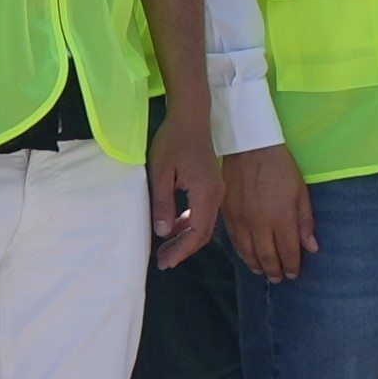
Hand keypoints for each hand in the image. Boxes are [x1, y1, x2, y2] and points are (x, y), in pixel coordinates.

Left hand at [150, 107, 220, 268]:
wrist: (191, 116)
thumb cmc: (173, 141)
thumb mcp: (161, 173)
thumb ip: (163, 204)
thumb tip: (163, 233)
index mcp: (206, 194)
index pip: (197, 233)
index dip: (181, 251)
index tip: (164, 263)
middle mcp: (216, 195)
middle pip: (204, 233)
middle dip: (183, 250)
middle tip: (163, 262)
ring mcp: (216, 190)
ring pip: (204, 223)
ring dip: (186, 238)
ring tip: (165, 249)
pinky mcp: (211, 185)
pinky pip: (203, 212)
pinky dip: (189, 224)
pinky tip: (174, 227)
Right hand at [221, 143, 315, 281]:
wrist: (249, 148)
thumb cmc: (280, 168)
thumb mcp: (300, 191)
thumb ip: (305, 221)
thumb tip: (311, 248)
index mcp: (281, 218)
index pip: (287, 252)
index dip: (291, 266)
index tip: (294, 274)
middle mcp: (259, 225)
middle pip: (267, 258)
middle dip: (275, 271)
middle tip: (279, 278)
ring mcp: (241, 222)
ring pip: (248, 254)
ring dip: (257, 266)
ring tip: (264, 272)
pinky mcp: (227, 216)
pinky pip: (235, 242)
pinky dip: (242, 254)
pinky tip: (248, 257)